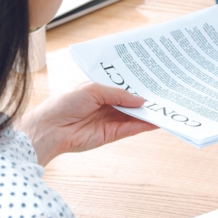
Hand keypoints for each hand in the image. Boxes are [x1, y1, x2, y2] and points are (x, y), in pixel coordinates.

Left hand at [18, 83, 156, 165]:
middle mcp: (107, 106)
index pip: (124, 88)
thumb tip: (140, 100)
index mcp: (101, 91)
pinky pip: (131, 129)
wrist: (51, 127)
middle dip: (147, 100)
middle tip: (166, 95)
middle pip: (132, 103)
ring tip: (167, 108)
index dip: (138, 86)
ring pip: (134, 116)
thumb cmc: (65, 103)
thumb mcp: (93, 89)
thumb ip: (118, 94)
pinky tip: (156, 121)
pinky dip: (144, 126)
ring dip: (149, 114)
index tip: (154, 83)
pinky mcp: (111, 134)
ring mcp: (110, 120)